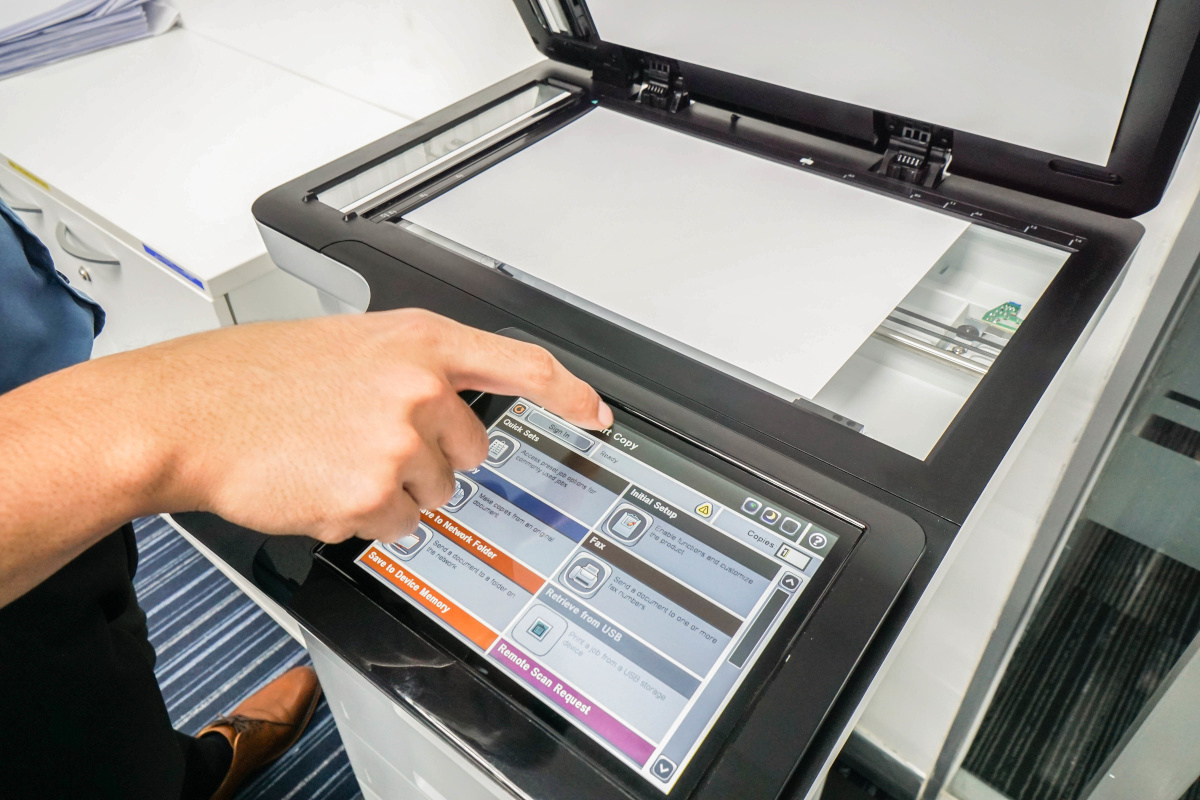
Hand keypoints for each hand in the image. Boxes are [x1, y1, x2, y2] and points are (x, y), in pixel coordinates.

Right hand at [146, 309, 611, 542]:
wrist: (192, 413)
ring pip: (434, 494)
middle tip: (369, 440)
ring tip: (334, 457)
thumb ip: (419, 371)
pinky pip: (398, 525)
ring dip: (394, 490)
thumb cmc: (258, 378)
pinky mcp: (374, 493)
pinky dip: (364, 517)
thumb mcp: (354, 346)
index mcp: (419, 340)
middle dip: (433, 458)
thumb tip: (462, 412)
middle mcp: (420, 386)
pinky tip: (322, 484)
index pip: (524, 365)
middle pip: (474, 452)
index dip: (571, 393)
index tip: (597, 415)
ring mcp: (399, 440)